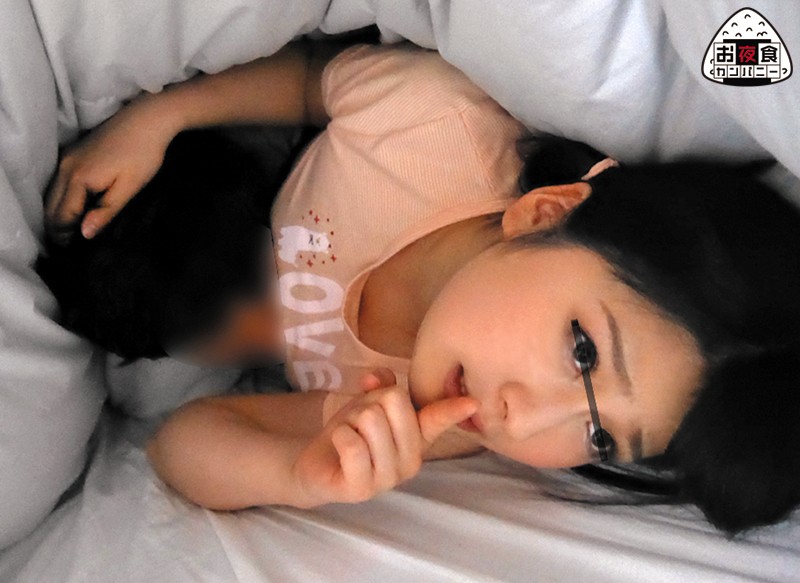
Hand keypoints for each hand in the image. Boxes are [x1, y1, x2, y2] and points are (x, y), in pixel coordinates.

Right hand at [45, 95, 180, 242]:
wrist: (147, 118)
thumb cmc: (144, 154)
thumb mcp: (129, 188)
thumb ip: (106, 211)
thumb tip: (84, 234)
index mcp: (79, 179)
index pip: (62, 215)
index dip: (65, 235)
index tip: (73, 251)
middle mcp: (66, 168)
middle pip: (51, 206)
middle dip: (57, 227)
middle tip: (70, 245)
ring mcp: (67, 158)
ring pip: (52, 193)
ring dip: (58, 212)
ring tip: (73, 229)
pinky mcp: (73, 152)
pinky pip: (59, 181)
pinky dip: (63, 198)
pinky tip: (77, 206)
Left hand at [292, 371, 477, 506]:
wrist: (317, 468)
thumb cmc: (350, 434)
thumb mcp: (366, 404)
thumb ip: (380, 386)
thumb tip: (378, 376)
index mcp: (417, 438)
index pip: (437, 419)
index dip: (454, 409)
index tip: (474, 402)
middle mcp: (411, 460)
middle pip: (395, 401)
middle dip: (369, 401)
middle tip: (358, 422)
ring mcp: (388, 479)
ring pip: (372, 420)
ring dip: (350, 420)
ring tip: (349, 436)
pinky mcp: (363, 490)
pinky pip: (353, 444)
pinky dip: (340, 434)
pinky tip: (339, 446)